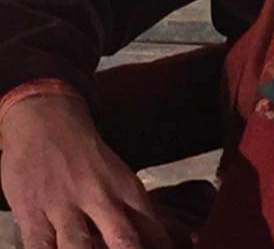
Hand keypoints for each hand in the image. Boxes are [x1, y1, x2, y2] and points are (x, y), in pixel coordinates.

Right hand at [0, 93, 172, 248]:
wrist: (47, 120)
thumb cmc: (85, 155)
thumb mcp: (115, 177)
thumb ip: (128, 209)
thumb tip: (152, 238)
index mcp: (126, 189)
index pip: (152, 227)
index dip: (159, 246)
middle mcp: (100, 198)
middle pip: (124, 240)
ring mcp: (66, 207)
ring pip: (81, 248)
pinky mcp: (33, 214)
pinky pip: (40, 248)